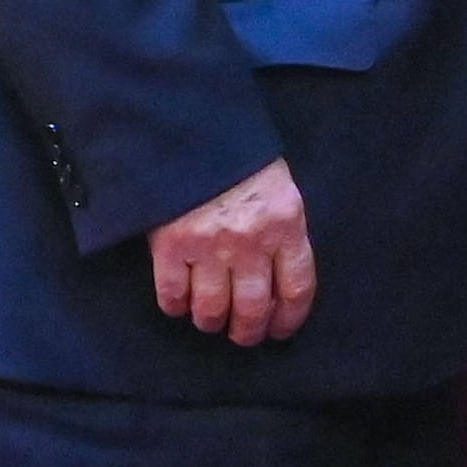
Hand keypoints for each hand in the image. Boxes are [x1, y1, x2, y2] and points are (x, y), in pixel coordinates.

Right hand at [152, 157, 314, 347]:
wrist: (188, 131)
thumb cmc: (239, 160)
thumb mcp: (278, 189)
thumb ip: (283, 230)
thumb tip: (280, 276)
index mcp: (286, 224)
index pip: (297, 287)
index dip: (290, 318)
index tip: (281, 330)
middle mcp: (250, 241)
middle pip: (253, 307)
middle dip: (249, 331)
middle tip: (244, 335)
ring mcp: (208, 246)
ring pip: (212, 308)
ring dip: (212, 322)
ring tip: (211, 321)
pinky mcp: (169, 245)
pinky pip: (172, 294)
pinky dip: (176, 307)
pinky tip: (180, 305)